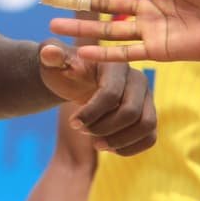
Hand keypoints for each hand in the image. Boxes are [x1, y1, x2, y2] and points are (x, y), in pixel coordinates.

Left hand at [38, 42, 153, 155]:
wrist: (77, 80)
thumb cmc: (64, 70)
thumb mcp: (54, 62)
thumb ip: (50, 55)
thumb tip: (48, 52)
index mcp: (116, 65)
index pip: (111, 94)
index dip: (90, 113)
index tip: (73, 123)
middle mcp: (138, 79)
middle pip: (131, 112)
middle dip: (104, 128)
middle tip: (82, 131)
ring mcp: (146, 98)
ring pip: (146, 126)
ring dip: (119, 141)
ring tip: (96, 144)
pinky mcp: (148, 114)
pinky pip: (150, 138)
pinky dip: (130, 148)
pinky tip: (108, 148)